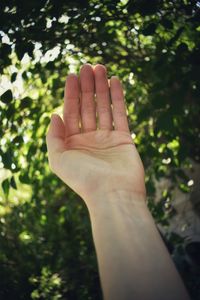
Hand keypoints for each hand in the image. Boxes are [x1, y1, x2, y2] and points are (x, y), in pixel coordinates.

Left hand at [46, 64, 144, 205]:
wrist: (113, 195)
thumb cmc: (83, 179)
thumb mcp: (58, 159)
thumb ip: (53, 136)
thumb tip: (53, 114)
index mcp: (72, 143)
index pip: (70, 112)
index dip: (70, 93)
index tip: (71, 75)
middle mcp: (89, 139)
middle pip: (87, 107)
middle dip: (86, 87)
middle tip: (87, 66)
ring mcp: (107, 138)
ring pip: (103, 108)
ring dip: (101, 88)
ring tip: (100, 67)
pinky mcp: (124, 139)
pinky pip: (120, 114)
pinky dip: (117, 98)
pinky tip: (115, 81)